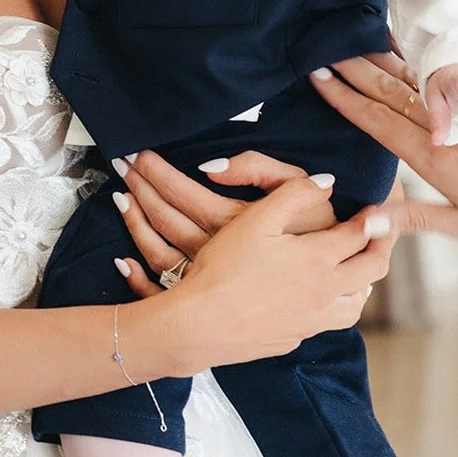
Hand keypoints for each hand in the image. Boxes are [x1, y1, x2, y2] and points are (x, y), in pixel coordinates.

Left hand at [112, 149, 334, 298]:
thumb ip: (257, 169)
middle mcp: (218, 252)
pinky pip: (165, 291)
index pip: (184, 192)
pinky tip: (125, 260)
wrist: (336, 285)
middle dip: (140, 188)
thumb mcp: (298, 189)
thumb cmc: (316, 232)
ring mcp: (212, 280)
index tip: (139, 154)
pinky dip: (139, 278)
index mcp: (234, 222)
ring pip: (159, 253)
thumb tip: (210, 167)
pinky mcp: (212, 302)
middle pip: (166, 219)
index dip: (157, 172)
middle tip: (121, 166)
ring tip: (121, 196)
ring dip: (136, 223)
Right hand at [150, 175, 392, 369]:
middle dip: (380, 247)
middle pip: (372, 269)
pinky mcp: (295, 338)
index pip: (362, 235)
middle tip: (378, 234)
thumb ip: (294, 193)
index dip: (375, 219)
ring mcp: (313, 320)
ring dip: (363, 282)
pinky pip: (330, 322)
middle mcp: (326, 292)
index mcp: (320, 259)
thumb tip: (327, 182)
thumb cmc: (224, 268)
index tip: (378, 210)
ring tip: (354, 269)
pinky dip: (336, 306)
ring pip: (357, 303)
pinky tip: (320, 300)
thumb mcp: (256, 219)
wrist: (199, 325)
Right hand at [310, 54, 457, 246]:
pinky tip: (402, 55)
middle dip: (354, 73)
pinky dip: (416, 65)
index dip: (346, 100)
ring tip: (353, 46)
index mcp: (435, 160)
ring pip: (414, 83)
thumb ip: (414, 217)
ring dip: (380, 64)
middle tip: (323, 53)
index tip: (319, 79)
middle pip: (390, 94)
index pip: (378, 123)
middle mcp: (446, 131)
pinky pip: (441, 81)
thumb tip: (367, 219)